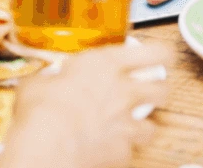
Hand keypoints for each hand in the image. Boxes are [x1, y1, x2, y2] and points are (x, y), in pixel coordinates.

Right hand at [0, 40, 172, 167]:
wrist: (49, 142)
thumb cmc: (43, 108)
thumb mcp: (39, 82)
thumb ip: (49, 78)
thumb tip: (42, 81)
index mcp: (106, 64)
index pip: (154, 52)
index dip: (163, 54)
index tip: (163, 56)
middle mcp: (123, 90)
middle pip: (161, 89)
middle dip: (159, 91)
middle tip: (151, 92)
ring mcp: (126, 122)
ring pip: (153, 124)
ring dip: (145, 125)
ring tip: (134, 126)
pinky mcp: (122, 150)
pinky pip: (130, 151)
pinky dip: (123, 150)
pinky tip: (111, 148)